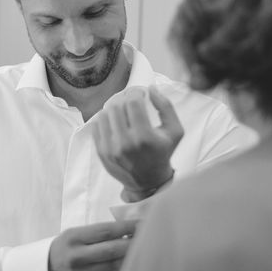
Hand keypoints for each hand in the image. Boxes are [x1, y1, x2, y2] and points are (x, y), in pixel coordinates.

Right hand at [48, 220, 137, 270]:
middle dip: (133, 243)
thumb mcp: (76, 233)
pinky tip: (132, 262)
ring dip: (132, 257)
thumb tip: (128, 230)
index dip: (127, 227)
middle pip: (112, 250)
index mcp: (74, 238)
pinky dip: (124, 269)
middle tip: (150, 237)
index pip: (106, 231)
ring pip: (114, 266)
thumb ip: (98, 232)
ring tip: (145, 250)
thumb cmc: (66, 247)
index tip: (142, 224)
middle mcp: (77, 257)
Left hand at [92, 85, 183, 201]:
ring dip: (115, 108)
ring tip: (124, 112)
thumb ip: (166, 106)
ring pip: (104, 113)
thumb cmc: (163, 153)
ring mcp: (110, 148)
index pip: (132, 102)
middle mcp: (124, 142)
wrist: (148, 182)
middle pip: (117, 106)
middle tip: (132, 102)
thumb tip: (151, 89)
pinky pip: (96, 125)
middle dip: (125, 99)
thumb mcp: (175, 131)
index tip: (140, 95)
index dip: (136, 93)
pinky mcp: (101, 151)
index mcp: (144, 137)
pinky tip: (115, 122)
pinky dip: (105, 119)